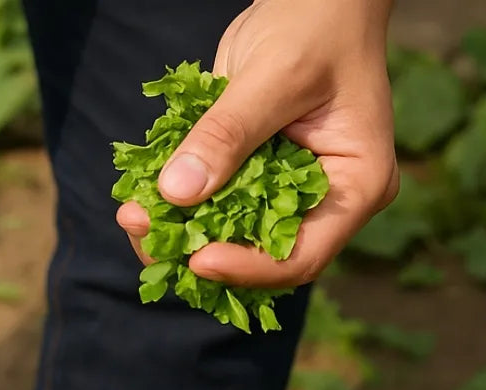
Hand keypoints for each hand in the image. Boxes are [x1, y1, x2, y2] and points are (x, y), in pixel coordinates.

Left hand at [116, 0, 397, 288]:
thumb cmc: (317, 22)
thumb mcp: (275, 75)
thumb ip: (228, 134)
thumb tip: (177, 191)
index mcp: (354, 187)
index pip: (301, 256)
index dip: (246, 268)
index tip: (196, 261)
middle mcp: (321, 203)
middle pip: (256, 257)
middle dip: (195, 251)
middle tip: (142, 230)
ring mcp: (283, 195)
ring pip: (225, 239)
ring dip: (174, 234)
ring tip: (131, 214)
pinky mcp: (249, 181)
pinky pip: (209, 208)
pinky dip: (172, 208)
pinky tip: (137, 198)